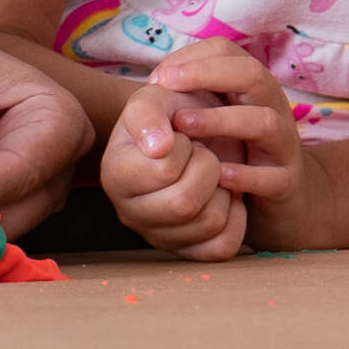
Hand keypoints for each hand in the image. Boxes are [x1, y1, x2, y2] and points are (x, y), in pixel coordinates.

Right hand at [100, 82, 247, 260]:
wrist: (188, 131)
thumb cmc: (170, 114)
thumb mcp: (154, 97)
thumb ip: (148, 113)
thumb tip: (158, 147)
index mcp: (113, 174)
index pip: (164, 170)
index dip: (184, 148)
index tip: (181, 136)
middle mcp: (129, 212)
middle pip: (185, 204)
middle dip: (207, 169)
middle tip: (202, 153)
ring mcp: (157, 237)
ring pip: (209, 224)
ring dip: (223, 189)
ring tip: (210, 172)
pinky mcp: (187, 251)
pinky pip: (223, 247)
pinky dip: (235, 218)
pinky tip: (224, 195)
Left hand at [152, 41, 321, 250]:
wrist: (280, 197)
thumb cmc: (233, 148)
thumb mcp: (212, 114)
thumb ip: (186, 95)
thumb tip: (155, 84)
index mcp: (250, 84)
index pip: (225, 50)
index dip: (190, 58)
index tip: (158, 79)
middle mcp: (272, 106)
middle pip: (252, 74)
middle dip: (207, 74)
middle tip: (166, 86)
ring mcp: (283, 144)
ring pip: (265, 121)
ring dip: (221, 120)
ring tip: (183, 126)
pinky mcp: (287, 183)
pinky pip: (273, 176)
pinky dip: (245, 175)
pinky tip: (217, 174)